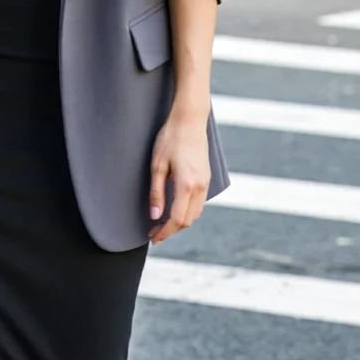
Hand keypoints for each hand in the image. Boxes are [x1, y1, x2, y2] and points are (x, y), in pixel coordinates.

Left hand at [148, 109, 210, 244]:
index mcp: (187, 185)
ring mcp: (206, 183)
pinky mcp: (206, 178)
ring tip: (162, 224)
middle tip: (153, 232)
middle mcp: (200, 187)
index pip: (177, 219)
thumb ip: (156, 193)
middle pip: (187, 220)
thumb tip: (155, 216)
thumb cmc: (170, 139)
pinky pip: (199, 204)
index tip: (153, 238)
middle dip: (170, 230)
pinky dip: (187, 212)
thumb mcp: (156, 166)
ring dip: (179, 222)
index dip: (165, 232)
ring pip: (195, 213)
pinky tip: (174, 210)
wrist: (190, 120)